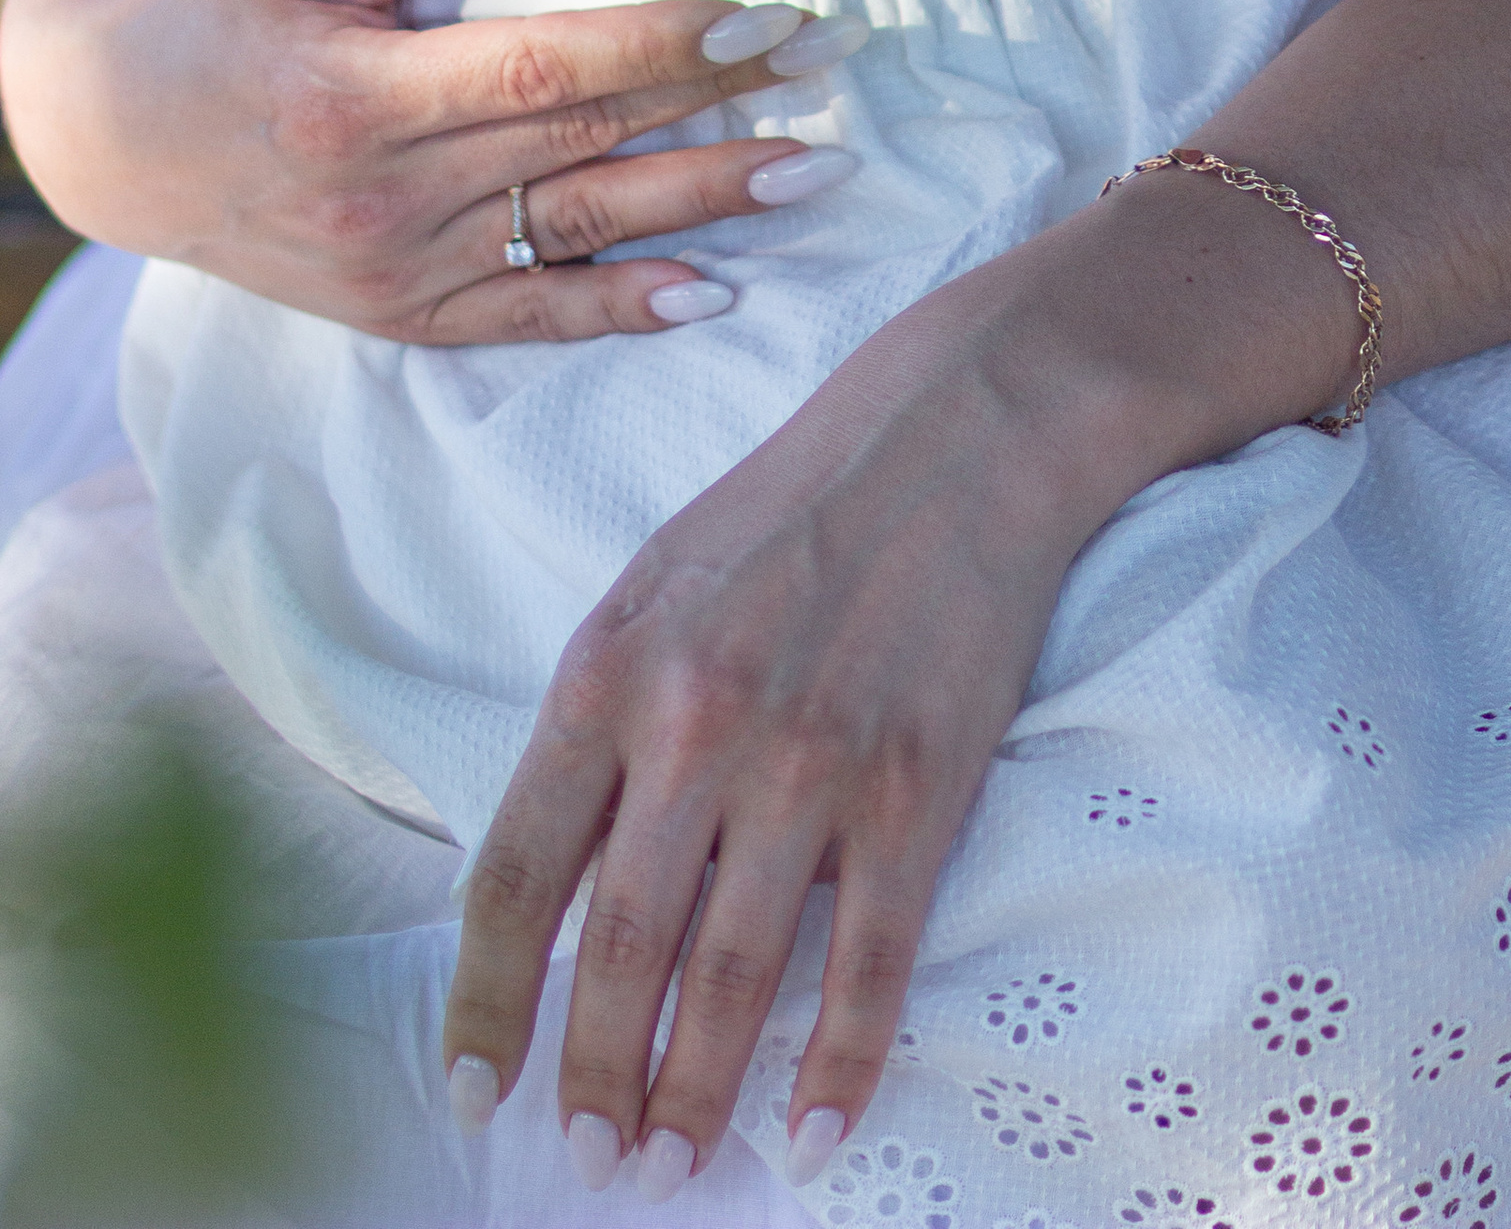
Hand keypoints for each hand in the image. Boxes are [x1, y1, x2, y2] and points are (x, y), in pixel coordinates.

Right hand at [0, 0, 850, 342]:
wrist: (106, 138)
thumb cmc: (215, 14)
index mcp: (359, 94)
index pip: (547, 67)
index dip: (665, 44)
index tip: (766, 18)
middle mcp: (382, 196)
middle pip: (583, 143)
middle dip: (722, 105)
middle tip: (834, 70)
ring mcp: (392, 270)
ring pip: (577, 229)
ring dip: (706, 204)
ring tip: (816, 173)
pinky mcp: (396, 318)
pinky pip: (527, 321)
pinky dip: (620, 310)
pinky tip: (709, 293)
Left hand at [445, 263, 1123, 1189]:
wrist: (961, 427)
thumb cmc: (796, 507)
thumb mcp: (656, 589)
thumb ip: (599, 725)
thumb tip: (552, 887)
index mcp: (607, 672)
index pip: (511, 880)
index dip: (484, 1006)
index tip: (477, 1093)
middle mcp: (695, 726)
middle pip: (615, 954)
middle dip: (593, 1085)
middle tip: (590, 1170)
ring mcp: (809, 762)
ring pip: (729, 980)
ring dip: (694, 1098)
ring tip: (675, 1169)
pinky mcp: (915, 787)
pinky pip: (865, 963)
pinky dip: (836, 1066)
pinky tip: (812, 1133)